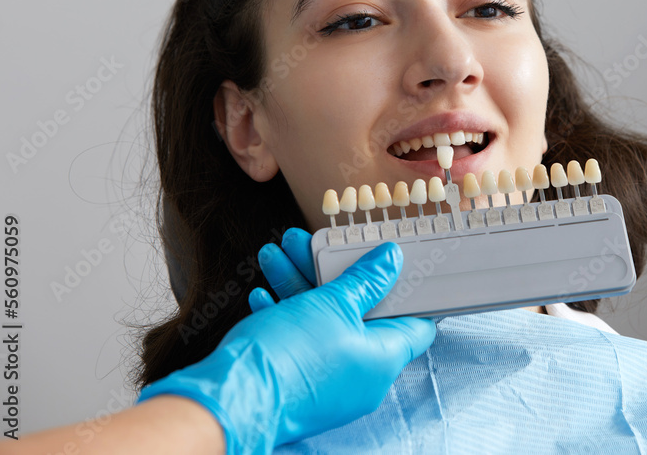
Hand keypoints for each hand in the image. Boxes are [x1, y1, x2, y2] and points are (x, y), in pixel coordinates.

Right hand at [137, 236, 435, 454]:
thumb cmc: (289, 355)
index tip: (396, 261)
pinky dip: (285, 314)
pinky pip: (300, 343)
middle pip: (360, 313)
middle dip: (335, 272)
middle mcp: (361, 376)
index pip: (417, 322)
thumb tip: (391, 261)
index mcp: (384, 358)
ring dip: (300, 285)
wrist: (229, 403)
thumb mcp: (332, 303)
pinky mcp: (298, 384)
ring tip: (277, 252)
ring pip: (323, 322)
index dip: (411, 288)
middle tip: (316, 244)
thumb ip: (365, 280)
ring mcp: (329, 382)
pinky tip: (263, 294)